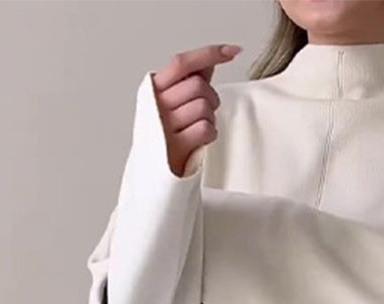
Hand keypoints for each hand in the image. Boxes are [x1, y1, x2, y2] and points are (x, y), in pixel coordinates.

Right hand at [151, 43, 241, 177]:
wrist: (151, 173)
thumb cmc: (164, 135)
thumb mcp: (171, 103)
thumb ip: (189, 81)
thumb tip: (210, 61)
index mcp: (153, 89)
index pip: (182, 63)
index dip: (208, 54)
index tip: (232, 51)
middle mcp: (155, 105)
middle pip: (198, 86)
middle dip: (210, 98)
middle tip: (204, 111)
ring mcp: (163, 126)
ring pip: (203, 107)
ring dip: (209, 118)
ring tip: (197, 128)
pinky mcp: (175, 147)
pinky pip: (205, 129)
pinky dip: (210, 134)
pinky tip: (200, 140)